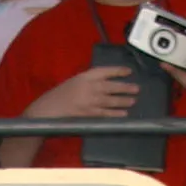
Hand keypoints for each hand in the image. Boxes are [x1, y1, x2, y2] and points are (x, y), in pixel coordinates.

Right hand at [25, 68, 139, 122]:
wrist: (48, 110)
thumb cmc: (60, 95)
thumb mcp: (75, 82)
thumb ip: (89, 81)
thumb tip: (104, 84)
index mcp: (85, 76)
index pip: (105, 71)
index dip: (118, 71)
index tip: (129, 71)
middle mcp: (89, 87)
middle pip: (111, 86)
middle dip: (125, 87)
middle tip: (136, 88)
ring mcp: (89, 101)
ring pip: (110, 100)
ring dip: (123, 101)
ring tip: (133, 101)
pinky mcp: (88, 114)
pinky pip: (105, 114)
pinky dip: (115, 114)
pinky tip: (123, 114)